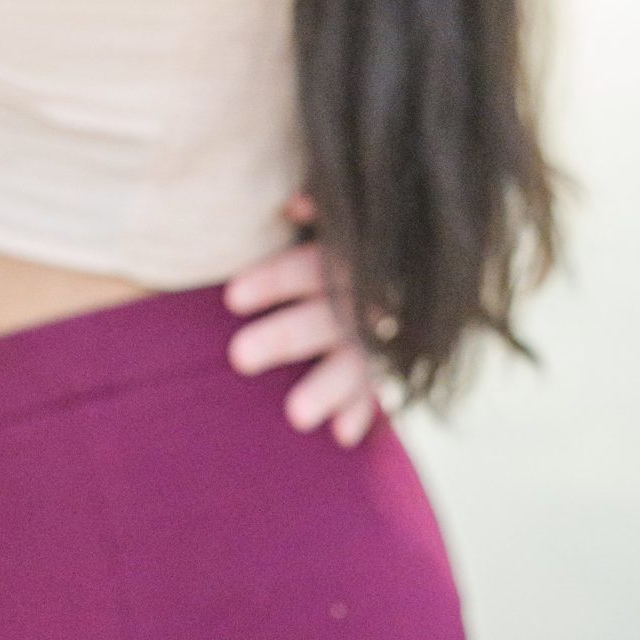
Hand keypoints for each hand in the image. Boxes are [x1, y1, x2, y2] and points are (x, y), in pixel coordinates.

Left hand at [224, 196, 383, 444]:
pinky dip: (361, 411)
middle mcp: (362, 297)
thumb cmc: (338, 236)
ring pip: (353, 362)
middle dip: (283, 338)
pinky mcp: (385, 363)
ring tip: (294, 417)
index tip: (231, 299)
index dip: (273, 281)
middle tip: (238, 358)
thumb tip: (292, 204)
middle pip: (324, 319)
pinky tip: (341, 434)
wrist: (408, 260)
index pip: (307, 267)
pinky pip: (375, 391)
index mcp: (344, 257)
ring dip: (325, 387)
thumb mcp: (332, 219)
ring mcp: (376, 335)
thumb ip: (314, 209)